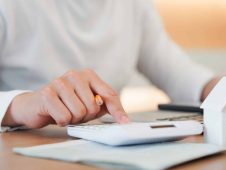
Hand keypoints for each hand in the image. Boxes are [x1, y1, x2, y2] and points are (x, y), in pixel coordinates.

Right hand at [2, 69, 128, 127]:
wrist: (37, 105)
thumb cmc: (68, 104)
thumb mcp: (89, 103)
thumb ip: (106, 106)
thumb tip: (124, 119)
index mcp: (88, 75)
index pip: (109, 94)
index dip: (117, 111)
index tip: (125, 123)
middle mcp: (75, 75)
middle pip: (94, 107)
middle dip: (86, 115)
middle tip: (75, 111)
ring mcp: (60, 82)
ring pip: (80, 112)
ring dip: (73, 118)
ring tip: (65, 111)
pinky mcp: (47, 93)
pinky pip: (64, 117)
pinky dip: (62, 121)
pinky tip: (56, 114)